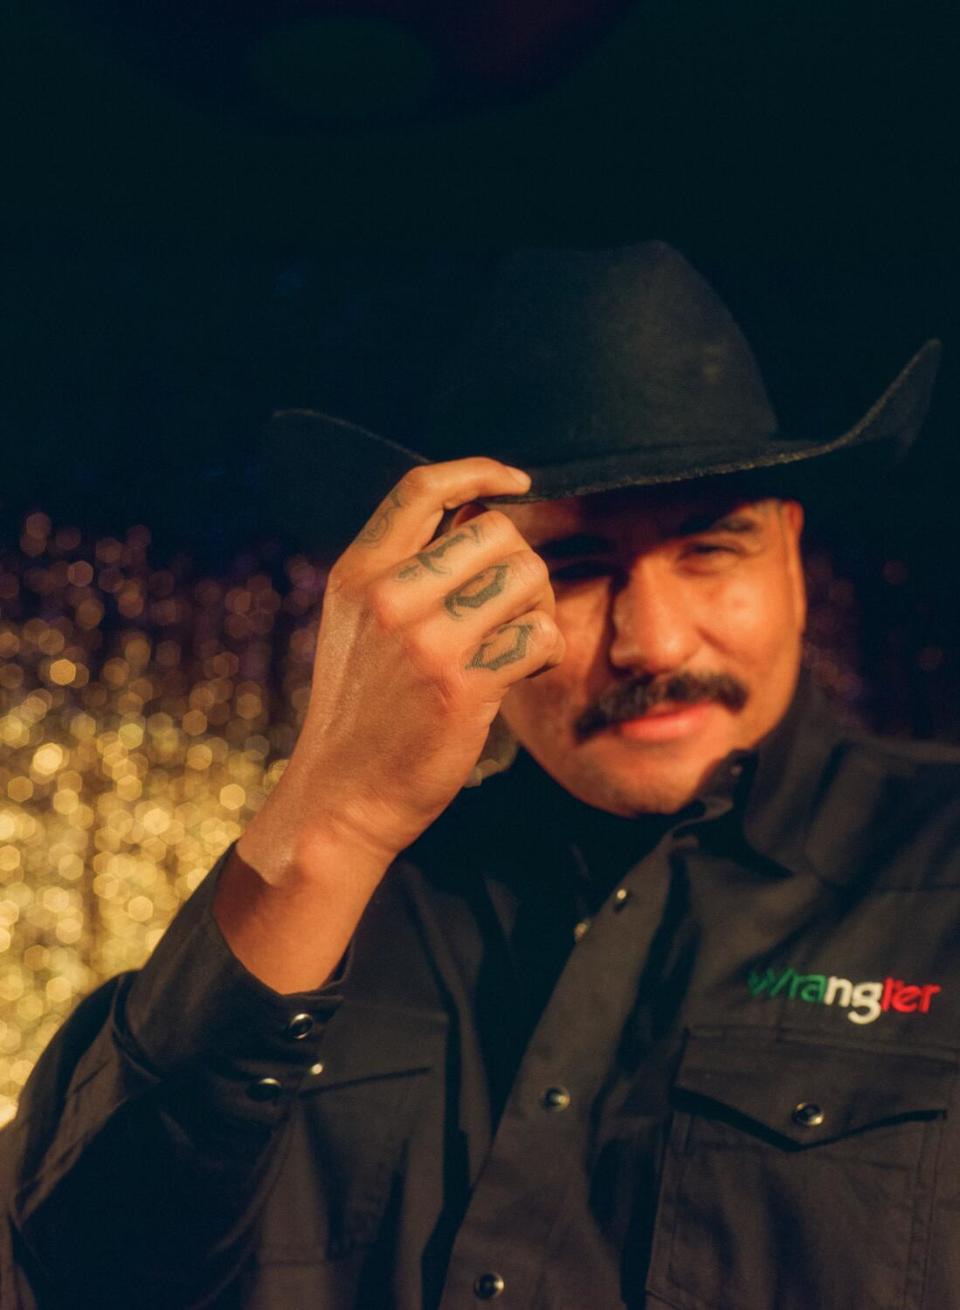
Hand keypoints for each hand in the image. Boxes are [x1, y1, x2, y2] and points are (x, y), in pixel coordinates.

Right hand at [239, 457, 564, 885]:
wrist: (341, 798)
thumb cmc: (360, 712)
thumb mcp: (353, 626)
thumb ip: (397, 573)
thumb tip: (475, 522)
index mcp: (358, 573)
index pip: (422, 489)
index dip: (478, 471)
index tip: (516, 481)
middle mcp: (389, 596)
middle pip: (495, 530)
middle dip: (520, 562)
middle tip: (515, 604)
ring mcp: (425, 641)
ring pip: (526, 575)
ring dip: (538, 605)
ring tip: (517, 640)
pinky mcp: (463, 686)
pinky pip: (539, 634)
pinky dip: (544, 650)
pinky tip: (523, 671)